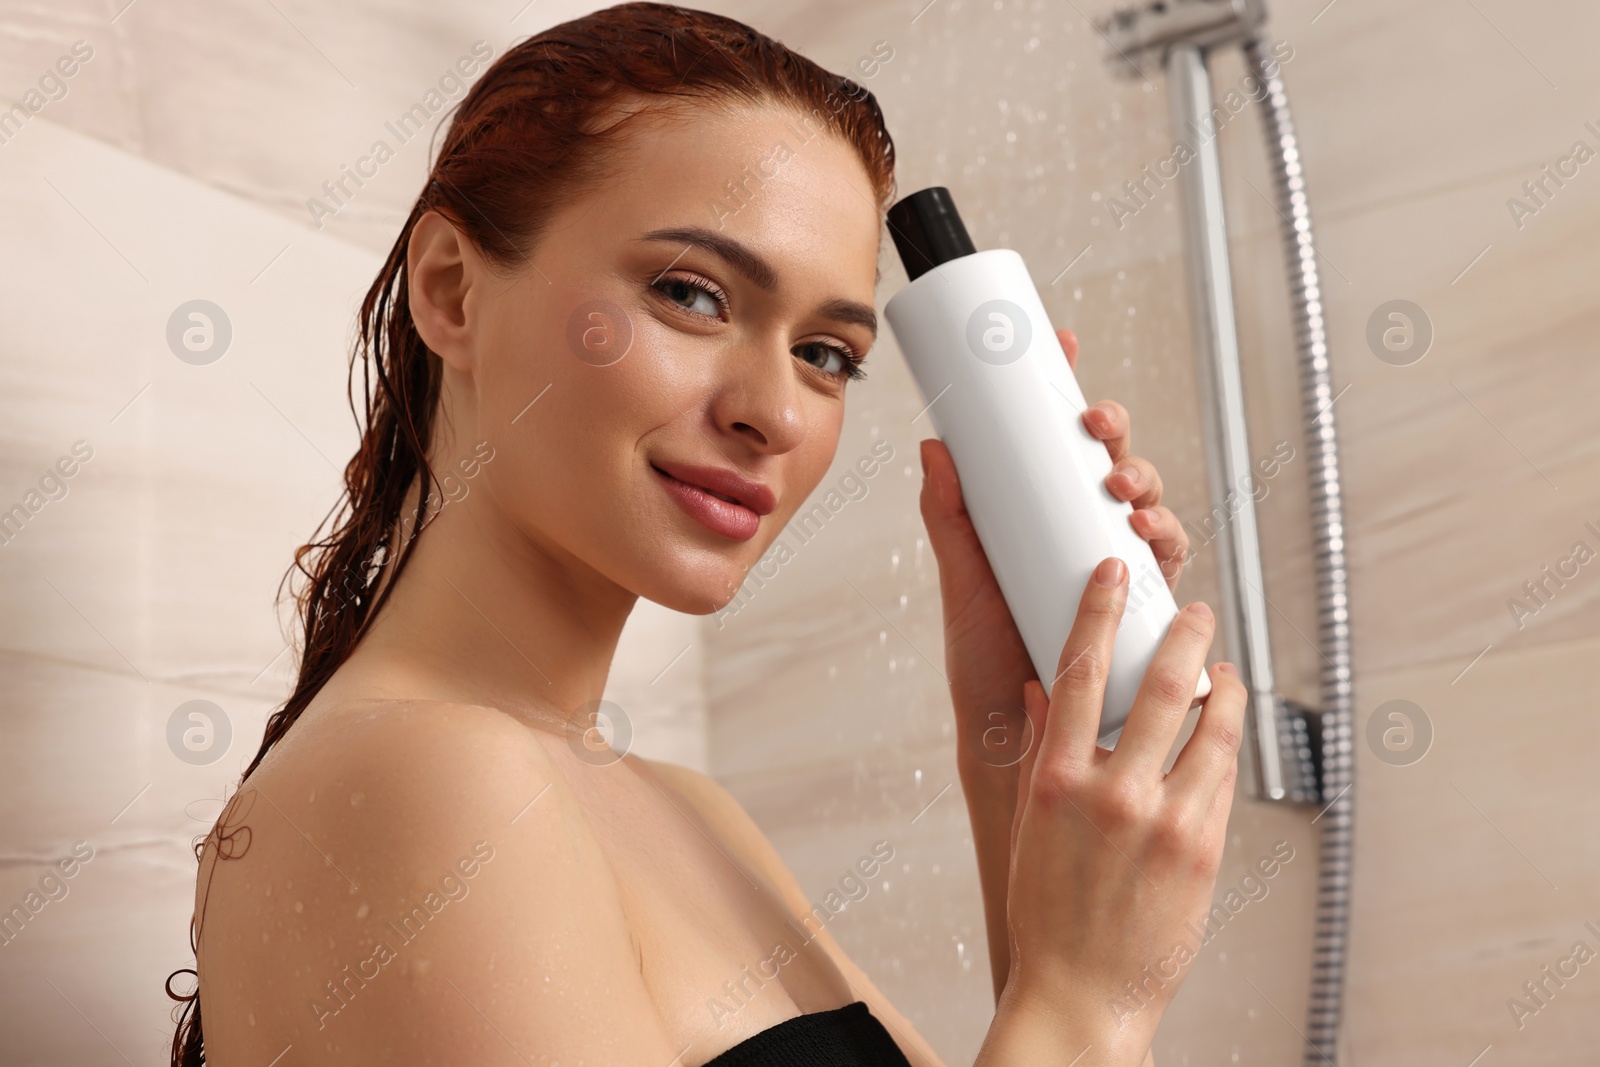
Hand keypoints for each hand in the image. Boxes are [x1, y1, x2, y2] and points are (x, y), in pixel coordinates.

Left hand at [919, 328, 1187, 758]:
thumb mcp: (962, 580)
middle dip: (1113, 431)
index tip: (1064, 342)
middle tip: (1094, 424)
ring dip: (1143, 480)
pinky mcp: (1144, 605)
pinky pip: (1170, 559)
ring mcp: (1118, 566)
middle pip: (1110, 462)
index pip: (1059, 442)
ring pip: (1146, 502)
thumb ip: (950, 518)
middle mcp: (1084, 533)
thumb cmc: (985, 660)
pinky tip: (1147, 529)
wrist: (1011, 736)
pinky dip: (1167, 535)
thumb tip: (934, 445)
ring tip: (1119, 486)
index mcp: (1041, 516)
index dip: (1067, 391)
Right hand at [1000, 556, 1245, 1059]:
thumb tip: (1042, 691)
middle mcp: (1112, 793)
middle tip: (1197, 610)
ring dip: (1222, 687)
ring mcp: (1165, 821)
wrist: (1083, 994)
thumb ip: (1040, 752)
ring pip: (1211, 728)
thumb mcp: (1031, 827)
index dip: (1099, 611)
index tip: (1113, 572)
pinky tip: (1224, 734)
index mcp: (1057, 780)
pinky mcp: (1206, 850)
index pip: (1078, 672)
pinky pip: (1225, 779)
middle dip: (1185, 634)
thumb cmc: (1049, 913)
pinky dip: (1227, 746)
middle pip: (1159, 685)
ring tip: (1224, 670)